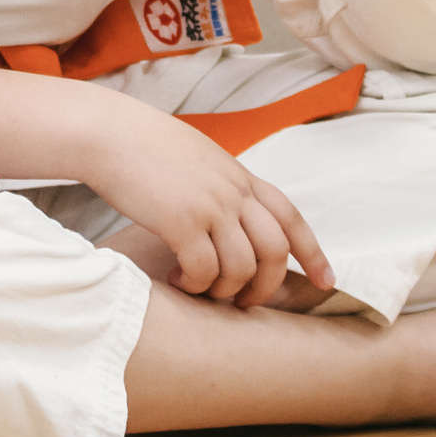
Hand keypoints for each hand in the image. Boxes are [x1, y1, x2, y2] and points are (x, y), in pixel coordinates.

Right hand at [81, 97, 329, 309]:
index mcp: (241, 177)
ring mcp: (210, 206)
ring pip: (242, 267)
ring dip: (226, 291)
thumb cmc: (145, 146)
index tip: (326, 282)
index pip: (291, 218)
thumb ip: (223, 186)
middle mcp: (234, 192)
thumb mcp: (200, 159)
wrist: (110, 133)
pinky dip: (197, 285)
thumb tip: (232, 216)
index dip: (313, 253)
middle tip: (244, 303)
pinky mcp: (180, 221)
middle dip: (266, 287)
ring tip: (201, 290)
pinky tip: (179, 280)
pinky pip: (205, 271)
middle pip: (274, 252)